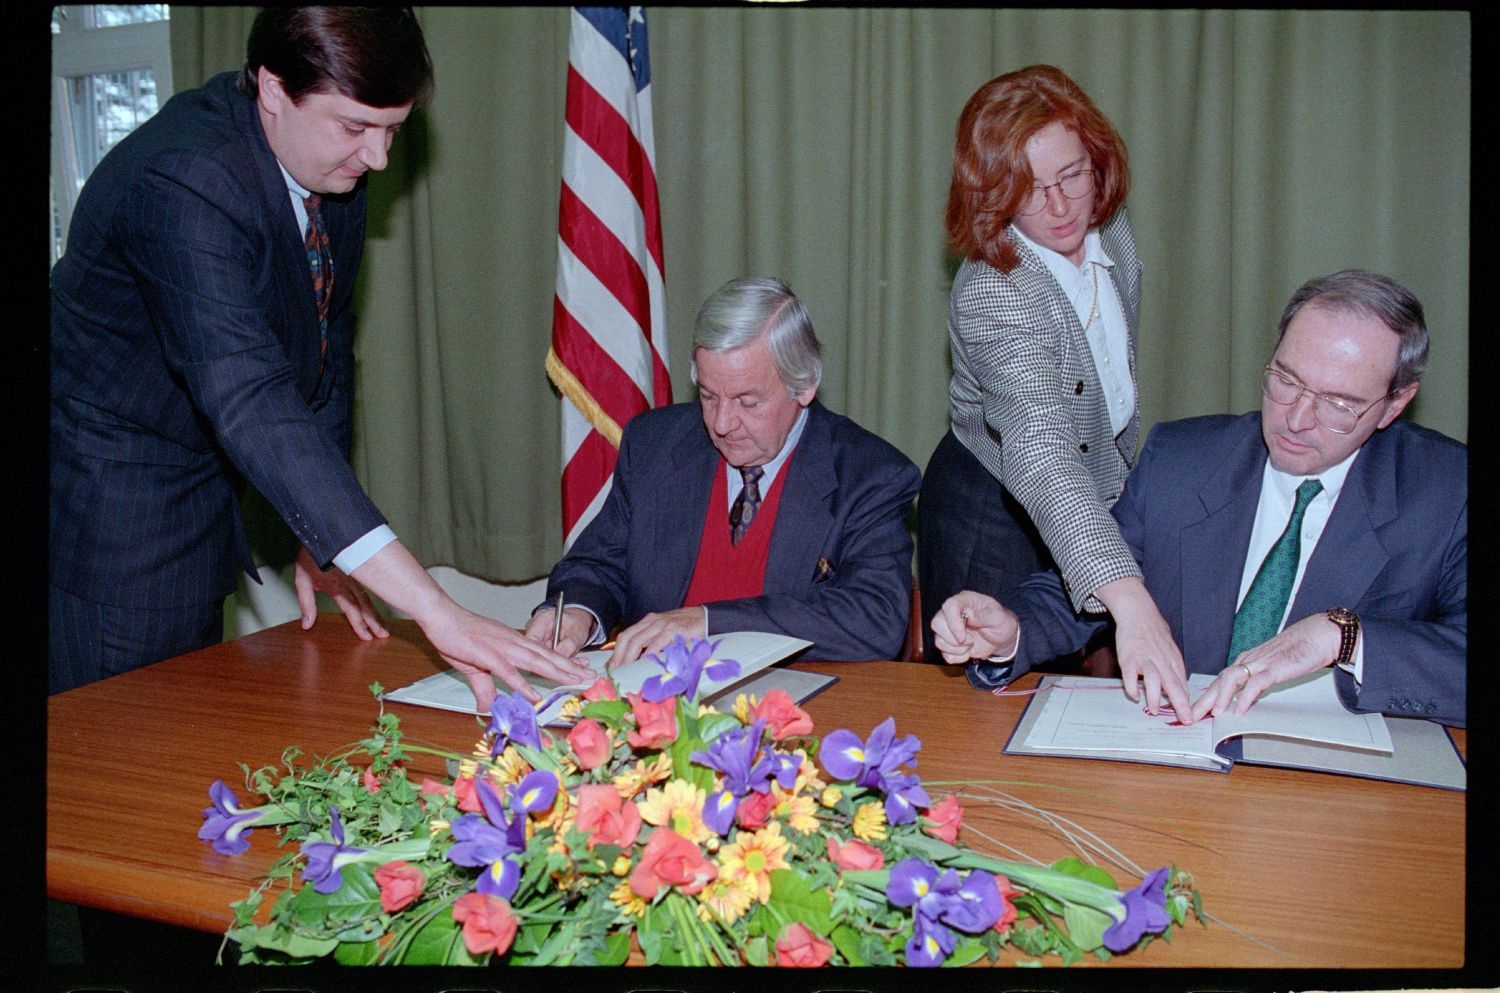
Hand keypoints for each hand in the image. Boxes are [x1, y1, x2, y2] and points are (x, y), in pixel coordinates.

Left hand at [293, 546, 388, 639]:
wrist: (317, 529)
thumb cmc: (308, 554)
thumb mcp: (302, 579)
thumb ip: (306, 603)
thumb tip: (307, 624)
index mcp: (337, 585)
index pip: (351, 609)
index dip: (359, 624)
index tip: (367, 636)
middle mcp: (349, 581)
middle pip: (364, 605)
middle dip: (374, 621)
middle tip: (383, 635)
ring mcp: (354, 575)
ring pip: (368, 596)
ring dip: (376, 612)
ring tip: (384, 625)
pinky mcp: (355, 569)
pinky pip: (367, 586)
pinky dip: (377, 596)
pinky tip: (382, 602)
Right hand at [422, 601, 596, 710]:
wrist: (441, 617)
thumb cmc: (458, 636)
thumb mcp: (475, 666)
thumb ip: (484, 687)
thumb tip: (486, 706)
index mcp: (514, 643)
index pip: (544, 653)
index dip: (564, 660)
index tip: (581, 667)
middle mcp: (514, 643)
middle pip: (547, 657)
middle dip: (570, 668)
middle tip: (591, 675)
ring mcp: (503, 648)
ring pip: (536, 662)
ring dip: (557, 673)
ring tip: (575, 681)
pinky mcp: (488, 655)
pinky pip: (509, 672)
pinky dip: (523, 684)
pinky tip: (535, 695)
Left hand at [606, 607, 706, 668]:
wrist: (707, 618)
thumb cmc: (687, 628)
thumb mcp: (666, 632)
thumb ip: (654, 643)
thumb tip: (641, 663)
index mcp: (649, 621)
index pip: (626, 635)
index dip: (617, 651)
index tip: (612, 667)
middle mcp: (652, 621)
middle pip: (627, 638)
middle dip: (618, 656)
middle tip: (614, 672)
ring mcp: (663, 624)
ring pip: (637, 640)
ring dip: (628, 657)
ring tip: (624, 671)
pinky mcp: (674, 629)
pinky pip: (657, 642)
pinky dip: (649, 653)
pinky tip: (644, 663)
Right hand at [930, 591, 1018, 664]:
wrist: (1003, 639)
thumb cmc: (1001, 623)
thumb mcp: (998, 618)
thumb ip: (984, 616)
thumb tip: (968, 614)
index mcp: (964, 601)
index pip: (949, 606)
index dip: (953, 622)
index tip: (963, 637)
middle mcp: (952, 613)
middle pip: (936, 623)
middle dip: (953, 638)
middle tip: (971, 641)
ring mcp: (949, 629)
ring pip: (938, 640)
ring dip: (956, 649)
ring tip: (971, 644)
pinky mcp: (949, 643)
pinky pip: (943, 653)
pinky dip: (956, 657)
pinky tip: (968, 652)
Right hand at [1095, 576, 1190, 720]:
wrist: (1138, 613)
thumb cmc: (1154, 633)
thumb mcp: (1170, 650)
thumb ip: (1173, 670)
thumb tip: (1179, 689)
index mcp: (1174, 661)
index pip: (1183, 685)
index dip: (1188, 702)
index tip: (1192, 718)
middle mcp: (1161, 661)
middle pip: (1174, 685)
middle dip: (1181, 705)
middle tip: (1186, 720)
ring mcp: (1144, 659)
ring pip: (1154, 680)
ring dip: (1155, 697)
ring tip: (1154, 711)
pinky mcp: (1128, 658)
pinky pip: (1130, 675)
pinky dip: (1132, 687)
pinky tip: (1134, 695)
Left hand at [1190, 613, 1341, 721]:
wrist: (1318, 635)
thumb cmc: (1298, 650)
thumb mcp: (1272, 668)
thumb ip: (1258, 682)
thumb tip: (1247, 700)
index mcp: (1246, 661)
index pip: (1220, 680)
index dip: (1207, 696)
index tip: (1196, 710)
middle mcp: (1248, 661)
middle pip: (1219, 681)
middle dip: (1204, 699)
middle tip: (1192, 715)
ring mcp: (1260, 663)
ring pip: (1231, 680)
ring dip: (1220, 698)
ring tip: (1213, 714)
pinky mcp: (1275, 667)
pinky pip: (1255, 684)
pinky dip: (1245, 698)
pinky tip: (1239, 709)